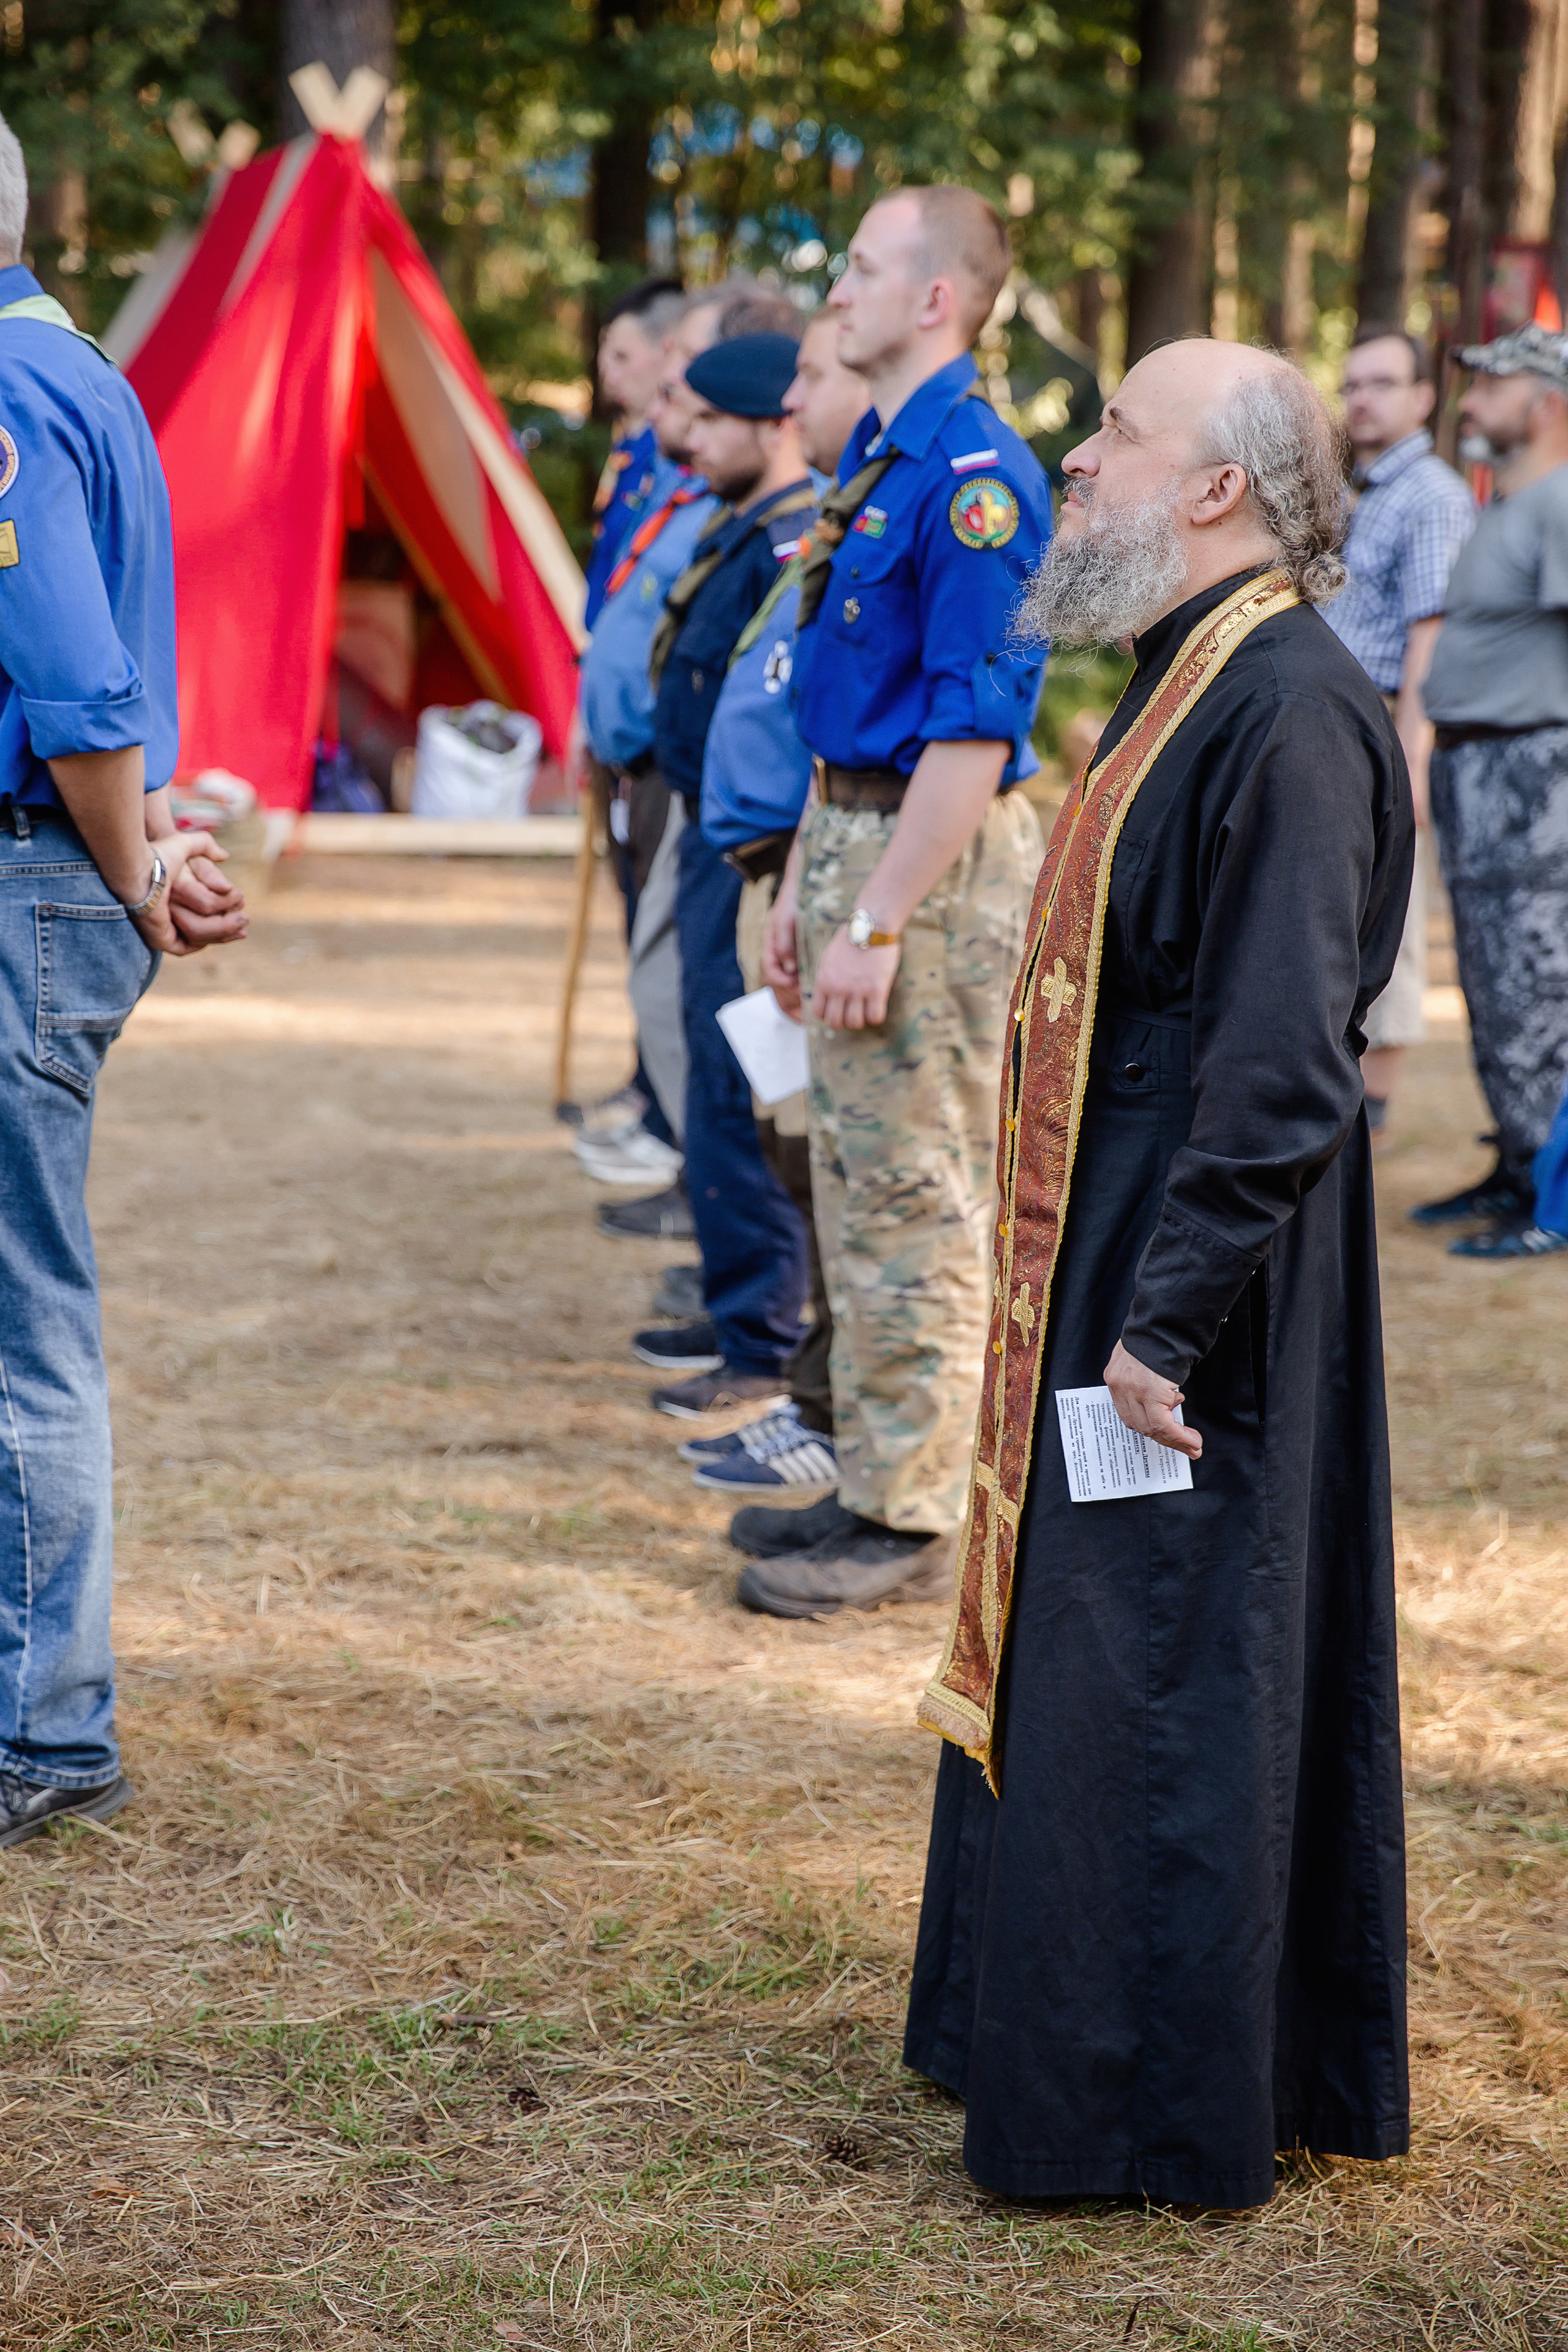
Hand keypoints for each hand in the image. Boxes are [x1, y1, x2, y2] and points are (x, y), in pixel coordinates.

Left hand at [125, 830, 236, 958]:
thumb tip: (224, 856)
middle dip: (229, 928)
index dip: (226, 922)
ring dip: (223, 928)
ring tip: (239, 919)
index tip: (243, 917)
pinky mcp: (163, 940)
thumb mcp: (184, 845)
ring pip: (203, 937)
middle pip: (207, 933)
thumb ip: (204, 844)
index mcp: (174, 905)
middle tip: (244, 920)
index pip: (204, 921)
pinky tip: (224, 921)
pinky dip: (209, 934)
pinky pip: (192, 944)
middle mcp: (170, 921)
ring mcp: (166, 932)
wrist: (140, 869)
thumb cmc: (157, 855)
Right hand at [762, 870, 803, 1019]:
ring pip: (788, 987)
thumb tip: (789, 969)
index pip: (772, 973)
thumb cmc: (794, 899)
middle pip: (778, 987)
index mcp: (771, 946)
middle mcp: (778, 955)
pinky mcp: (801, 957)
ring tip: (809, 1016)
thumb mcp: (787, 918)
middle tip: (804, 1018)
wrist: (806, 884)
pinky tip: (817, 999)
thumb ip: (785, 943)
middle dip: (789, 1003)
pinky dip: (805, 992)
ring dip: (796, 1002)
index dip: (783, 986)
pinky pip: (799, 980)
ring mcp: (788, 957)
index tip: (797, 991)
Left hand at [809, 924, 900, 1029]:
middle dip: (843, 1021)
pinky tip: (877, 1006)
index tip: (837, 1010)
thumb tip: (827, 993)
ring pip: (855, 1023)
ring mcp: (857, 991)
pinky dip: (876, 1016)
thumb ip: (827, 978)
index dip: (827, 1015)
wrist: (871, 925)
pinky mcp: (877, 990)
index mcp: (824, 981)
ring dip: (860, 1020)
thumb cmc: (851, 938)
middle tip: (851, 1013)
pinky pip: (875, 1017)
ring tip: (865, 1010)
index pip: (818, 1012)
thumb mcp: (829, 958)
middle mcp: (838, 989)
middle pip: (835, 1022)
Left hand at [1103, 1339, 1202, 1460]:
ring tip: (1192, 1444)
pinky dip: (1180, 1436)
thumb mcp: (1144, 1358)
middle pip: (1139, 1424)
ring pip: (1151, 1428)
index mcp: (1115, 1377)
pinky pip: (1164, 1425)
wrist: (1164, 1320)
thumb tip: (1166, 1400)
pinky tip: (1192, 1440)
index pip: (1129, 1413)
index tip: (1166, 1435)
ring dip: (1174, 1440)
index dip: (1150, 1426)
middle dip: (1163, 1438)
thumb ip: (1147, 1380)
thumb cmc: (1157, 1335)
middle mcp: (1119, 1385)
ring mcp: (1132, 1390)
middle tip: (1184, 1445)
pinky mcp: (1149, 1393)